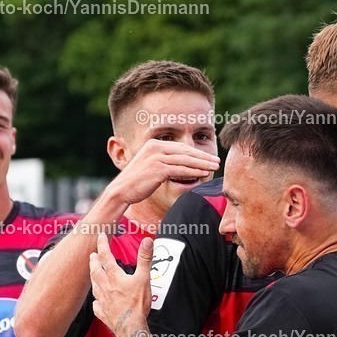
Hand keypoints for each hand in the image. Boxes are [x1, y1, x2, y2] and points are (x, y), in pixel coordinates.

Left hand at [90, 233, 151, 336]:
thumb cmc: (137, 304)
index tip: (100, 236)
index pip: (105, 256)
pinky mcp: (103, 313)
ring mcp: (103, 301)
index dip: (102, 244)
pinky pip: (97, 306)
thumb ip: (145, 258)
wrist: (130, 326)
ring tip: (93, 274)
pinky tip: (97, 301)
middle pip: (95, 270)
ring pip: (94, 286)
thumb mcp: (144, 278)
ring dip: (93, 278)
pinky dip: (96, 301)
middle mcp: (105, 287)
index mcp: (114, 277)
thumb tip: (147, 242)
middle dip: (94, 261)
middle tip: (92, 255)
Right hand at [101, 139, 218, 206]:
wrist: (121, 191)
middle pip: (185, 151)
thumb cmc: (136, 183)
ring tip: (214, 167)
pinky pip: (181, 169)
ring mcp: (156, 157)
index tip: (208, 157)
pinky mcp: (158, 168)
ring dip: (202, 164)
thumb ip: (163, 162)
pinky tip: (203, 174)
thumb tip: (179, 166)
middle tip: (216, 161)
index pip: (180, 147)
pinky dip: (194, 171)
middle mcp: (156, 147)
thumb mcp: (149, 167)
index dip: (196, 152)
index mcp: (154, 144)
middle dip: (203, 156)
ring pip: (185, 160)